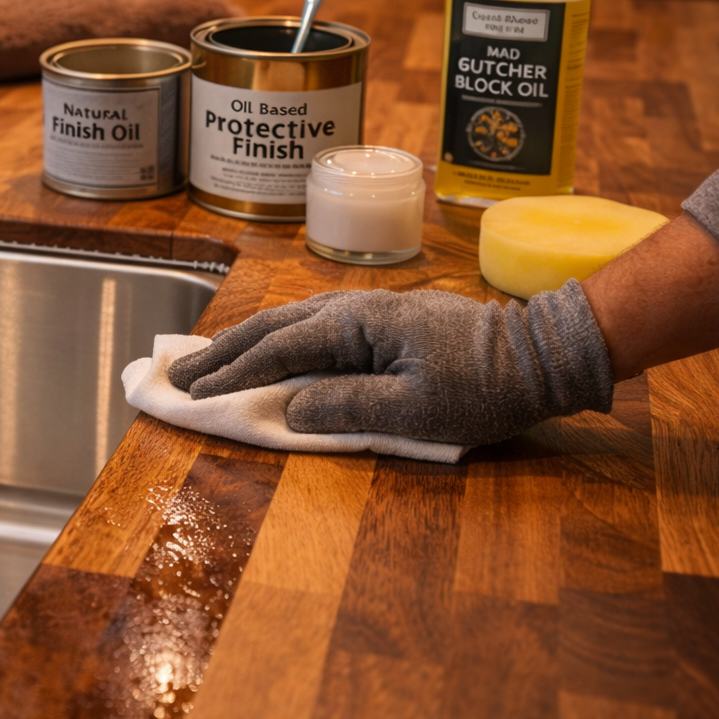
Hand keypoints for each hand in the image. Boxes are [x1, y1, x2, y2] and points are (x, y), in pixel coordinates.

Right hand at [168, 281, 614, 444]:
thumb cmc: (483, 387)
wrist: (540, 353)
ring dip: (244, 342)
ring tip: (207, 360)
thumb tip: (289, 410)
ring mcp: (367, 310)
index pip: (277, 350)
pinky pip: (311, 326)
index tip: (190, 395)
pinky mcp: (381, 320)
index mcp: (356, 325)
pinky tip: (267, 347)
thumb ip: (346, 408)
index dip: (230, 374)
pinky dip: (276, 338)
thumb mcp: (415, 410)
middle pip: (272, 327)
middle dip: (222, 354)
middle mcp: (353, 307)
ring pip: (289, 321)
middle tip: (178, 376)